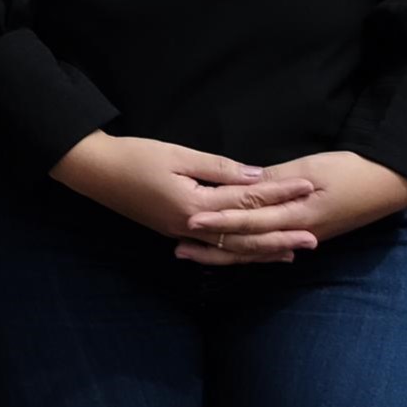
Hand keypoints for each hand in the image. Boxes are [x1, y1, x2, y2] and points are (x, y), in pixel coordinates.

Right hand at [49, 131, 314, 258]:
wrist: (92, 171)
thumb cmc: (133, 157)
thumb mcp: (176, 155)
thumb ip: (219, 168)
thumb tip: (257, 176)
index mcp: (195, 205)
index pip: (247, 199)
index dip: (279, 192)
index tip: (308, 187)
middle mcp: (192, 226)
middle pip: (245, 233)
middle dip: (281, 233)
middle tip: (315, 236)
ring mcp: (182, 232)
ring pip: (231, 246)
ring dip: (263, 248)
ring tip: (293, 251)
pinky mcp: (174, 231)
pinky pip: (215, 246)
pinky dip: (238, 250)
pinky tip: (251, 251)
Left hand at [178, 148, 406, 263]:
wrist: (391, 184)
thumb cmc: (352, 170)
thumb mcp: (311, 169)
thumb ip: (275, 181)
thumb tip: (242, 186)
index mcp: (298, 215)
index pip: (250, 220)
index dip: (219, 221)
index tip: (190, 220)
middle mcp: (298, 233)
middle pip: (248, 244)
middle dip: (213, 246)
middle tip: (178, 248)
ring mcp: (304, 236)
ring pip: (257, 251)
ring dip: (225, 253)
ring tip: (193, 254)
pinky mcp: (308, 233)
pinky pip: (271, 248)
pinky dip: (249, 253)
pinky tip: (232, 255)